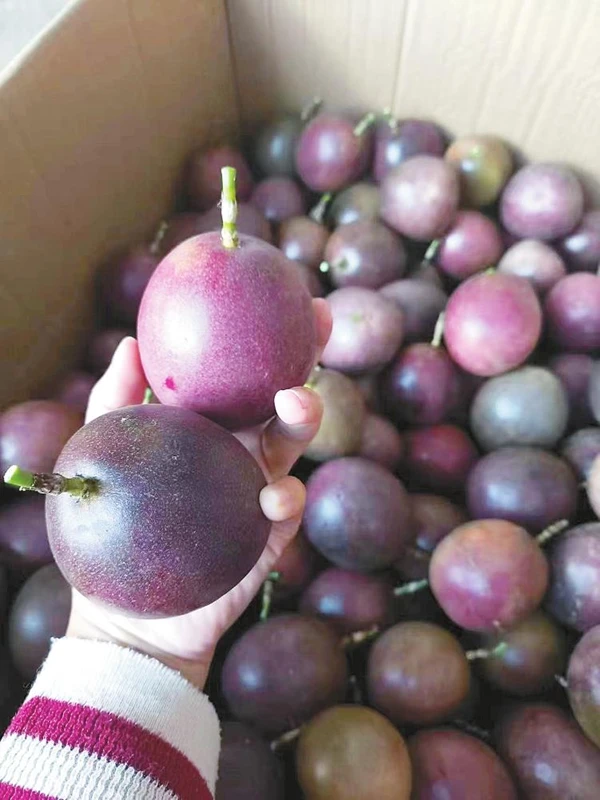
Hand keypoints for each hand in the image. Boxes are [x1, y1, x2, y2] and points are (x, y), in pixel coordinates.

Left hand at [67, 299, 330, 688]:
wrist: (127, 610)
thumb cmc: (116, 525)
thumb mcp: (105, 453)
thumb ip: (116, 400)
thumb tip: (132, 342)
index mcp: (208, 426)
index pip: (244, 374)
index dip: (272, 338)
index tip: (293, 300)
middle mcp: (239, 450)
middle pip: (281, 397)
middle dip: (306, 359)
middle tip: (317, 325)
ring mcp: (256, 490)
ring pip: (292, 444)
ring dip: (303, 418)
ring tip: (297, 402)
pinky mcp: (267, 534)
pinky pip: (287, 507)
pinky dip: (285, 497)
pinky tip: (270, 496)